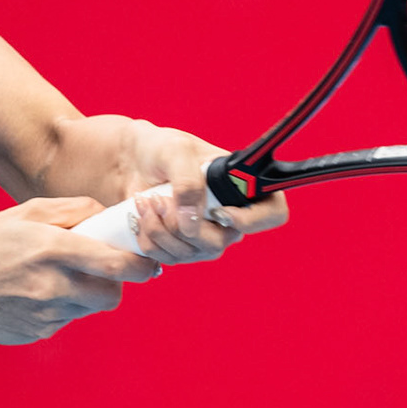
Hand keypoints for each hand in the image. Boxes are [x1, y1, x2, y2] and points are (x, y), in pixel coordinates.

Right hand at [0, 198, 161, 345]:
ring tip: (56, 278)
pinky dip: (61, 308)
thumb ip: (72, 210)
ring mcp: (45, 314)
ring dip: (84, 295)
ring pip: (88, 308)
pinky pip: (65, 320)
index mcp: (52, 249)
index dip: (141, 266)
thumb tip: (106, 215)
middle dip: (114, 284)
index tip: (148, 263)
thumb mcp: (24, 213)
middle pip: (111, 295)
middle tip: (100, 271)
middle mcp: (52, 285)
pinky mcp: (37, 333)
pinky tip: (34, 294)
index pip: (116, 264)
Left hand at [115, 121, 289, 264]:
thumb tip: (191, 221)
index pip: (273, 214)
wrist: (134, 162)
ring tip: (145, 201)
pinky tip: (141, 215)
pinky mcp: (181, 249)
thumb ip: (188, 181)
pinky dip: (149, 238)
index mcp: (243, 188)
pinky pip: (168, 258)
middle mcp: (231, 218)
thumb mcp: (176, 151)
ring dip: (159, 229)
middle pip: (217, 243)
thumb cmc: (162, 149)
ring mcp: (206, 237)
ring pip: (189, 253)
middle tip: (160, 199)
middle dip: (181, 224)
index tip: (218, 211)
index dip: (251, 220)